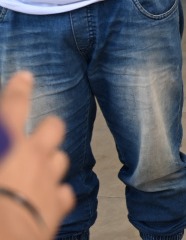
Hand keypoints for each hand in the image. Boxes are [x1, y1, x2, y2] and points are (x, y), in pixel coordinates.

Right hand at [0, 72, 74, 239]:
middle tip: (38, 134)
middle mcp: (33, 154)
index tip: (25, 78)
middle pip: (53, 127)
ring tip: (37, 170)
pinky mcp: (57, 204)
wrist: (4, 237)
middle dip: (48, 128)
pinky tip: (45, 199)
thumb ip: (0, 140)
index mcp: (6, 141)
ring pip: (61, 159)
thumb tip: (3, 144)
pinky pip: (63, 192)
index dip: (19, 89)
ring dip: (51, 162)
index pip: (13, 105)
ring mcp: (49, 179)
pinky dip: (55, 194)